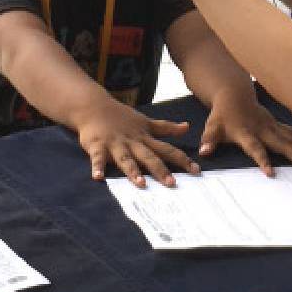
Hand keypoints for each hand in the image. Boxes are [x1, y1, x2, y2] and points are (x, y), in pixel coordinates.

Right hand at [74, 99, 199, 187]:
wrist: (95, 106)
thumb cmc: (121, 118)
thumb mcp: (146, 122)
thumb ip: (165, 128)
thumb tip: (187, 127)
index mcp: (145, 138)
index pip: (167, 149)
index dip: (182, 159)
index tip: (196, 171)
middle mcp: (133, 142)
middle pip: (149, 157)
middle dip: (160, 170)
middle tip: (172, 183)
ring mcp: (115, 144)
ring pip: (126, 159)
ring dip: (133, 171)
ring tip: (140, 184)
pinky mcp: (97, 146)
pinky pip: (97, 158)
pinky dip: (97, 167)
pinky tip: (98, 177)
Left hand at [201, 92, 291, 175]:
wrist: (233, 94)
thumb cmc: (222, 115)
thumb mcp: (212, 127)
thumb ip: (209, 140)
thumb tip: (203, 153)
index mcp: (246, 133)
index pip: (254, 148)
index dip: (262, 160)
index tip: (270, 173)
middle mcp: (262, 129)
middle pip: (282, 143)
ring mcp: (272, 125)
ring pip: (291, 137)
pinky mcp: (277, 124)